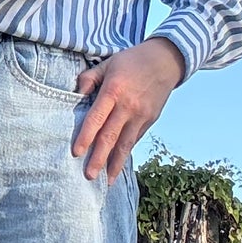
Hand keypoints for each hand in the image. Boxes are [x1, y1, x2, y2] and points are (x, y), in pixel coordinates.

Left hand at [72, 38, 185, 183]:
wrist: (165, 61)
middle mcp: (128, 106)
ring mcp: (141, 115)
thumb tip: (76, 95)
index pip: (97, 118)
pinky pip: (134, 140)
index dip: (86, 136)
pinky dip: (125, 154)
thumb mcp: (107, 63)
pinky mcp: (149, 120)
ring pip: (125, 144)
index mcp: (113, 91)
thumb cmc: (131, 61)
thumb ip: (89, 79)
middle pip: (110, 136)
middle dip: (99, 158)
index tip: (76, 152)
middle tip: (89, 176)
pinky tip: (117, 166)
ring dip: (114, 164)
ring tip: (106, 180)